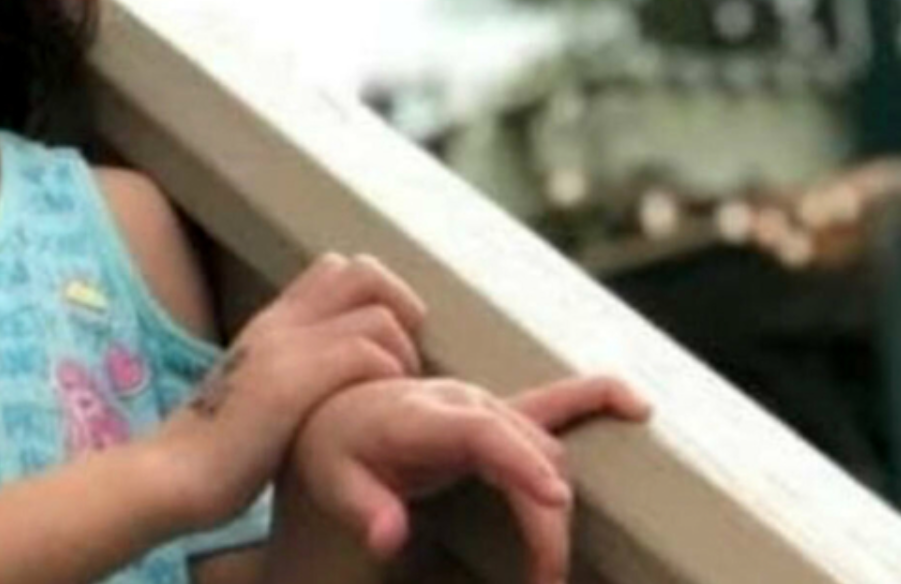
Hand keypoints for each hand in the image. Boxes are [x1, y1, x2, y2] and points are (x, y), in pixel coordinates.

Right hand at [148, 254, 427, 531]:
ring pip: (379, 317)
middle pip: (363, 271)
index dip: (375, 297)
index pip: (335, 269)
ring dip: (401, 358)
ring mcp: (285, 348)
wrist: (171, 474)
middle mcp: (279, 323)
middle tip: (400, 360)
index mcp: (270, 324)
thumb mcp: (251, 396)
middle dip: (400, 307)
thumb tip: (324, 385)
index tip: (384, 345)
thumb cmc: (215, 453)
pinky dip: (385, 382)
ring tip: (392, 400)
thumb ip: (285, 376)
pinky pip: (368, 356)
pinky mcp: (292, 382)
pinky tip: (374, 417)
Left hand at [288, 375, 650, 583]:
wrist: (329, 412)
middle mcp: (460, 401)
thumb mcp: (334, 481)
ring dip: (556, 507)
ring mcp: (483, 403)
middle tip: (543, 579)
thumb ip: (364, 509)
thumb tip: (389, 539)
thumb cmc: (333, 449)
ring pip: (546, 450)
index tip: (556, 501)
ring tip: (546, 568)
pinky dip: (594, 398)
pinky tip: (635, 405)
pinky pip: (554, 401)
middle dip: (544, 519)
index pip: (482, 433)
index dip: (521, 464)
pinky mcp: (497, 412)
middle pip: (527, 454)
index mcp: (420, 415)